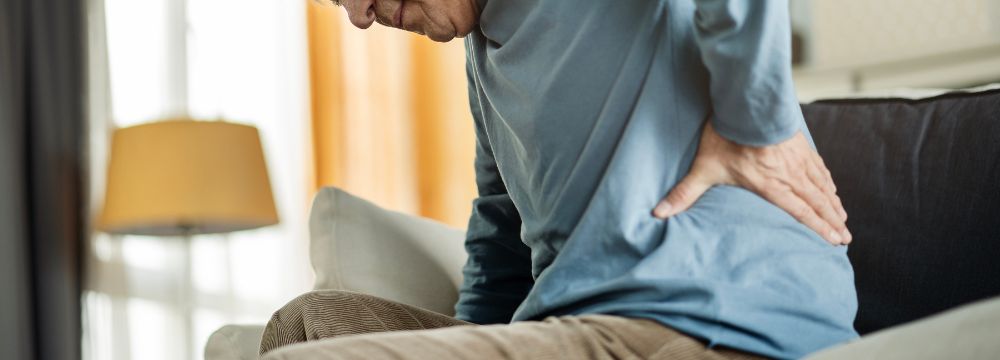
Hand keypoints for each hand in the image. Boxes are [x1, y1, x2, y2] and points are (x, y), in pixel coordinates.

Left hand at [652, 122, 850, 244]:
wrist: (746, 100)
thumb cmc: (725, 135)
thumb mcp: (703, 168)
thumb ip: (684, 193)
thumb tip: (658, 212)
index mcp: (770, 185)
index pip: (799, 212)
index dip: (818, 228)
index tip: (834, 241)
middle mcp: (789, 174)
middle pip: (816, 202)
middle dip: (832, 221)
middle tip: (846, 238)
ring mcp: (797, 157)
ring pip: (821, 185)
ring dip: (833, 203)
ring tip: (843, 217)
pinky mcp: (798, 143)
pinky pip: (818, 166)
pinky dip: (827, 179)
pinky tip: (832, 186)